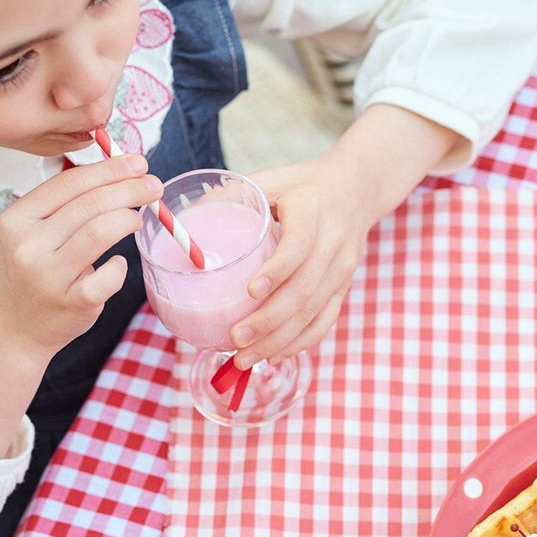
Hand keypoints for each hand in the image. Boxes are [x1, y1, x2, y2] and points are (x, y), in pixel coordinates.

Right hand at [0, 154, 161, 359]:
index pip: (69, 182)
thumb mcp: (30, 234)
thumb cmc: (31, 273)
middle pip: (90, 204)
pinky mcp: (72, 304)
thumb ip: (64, 206)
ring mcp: (49, 276)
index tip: (138, 163)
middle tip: (154, 185)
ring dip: (128, 219)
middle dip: (129, 189)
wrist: (11, 330)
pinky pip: (109, 275)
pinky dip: (120, 266)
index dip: (109, 169)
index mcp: (17, 219)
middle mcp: (28, 245)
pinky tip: (118, 264)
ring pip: (100, 232)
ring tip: (139, 218)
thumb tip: (118, 173)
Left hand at [229, 153, 375, 367]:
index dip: (277, 271)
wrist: (354, 190)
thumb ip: (232, 196)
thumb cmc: (301, 186)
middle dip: (269, 320)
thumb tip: (183, 222)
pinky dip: (299, 343)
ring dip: (279, 340)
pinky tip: (273, 355)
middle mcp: (334, 241)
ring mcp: (343, 268)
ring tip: (244, 358)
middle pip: (305, 289)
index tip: (250, 292)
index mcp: (312, 209)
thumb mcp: (271, 178)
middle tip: (235, 337)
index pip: (299, 245)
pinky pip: (324, 321)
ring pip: (314, 312)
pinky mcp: (344, 286)